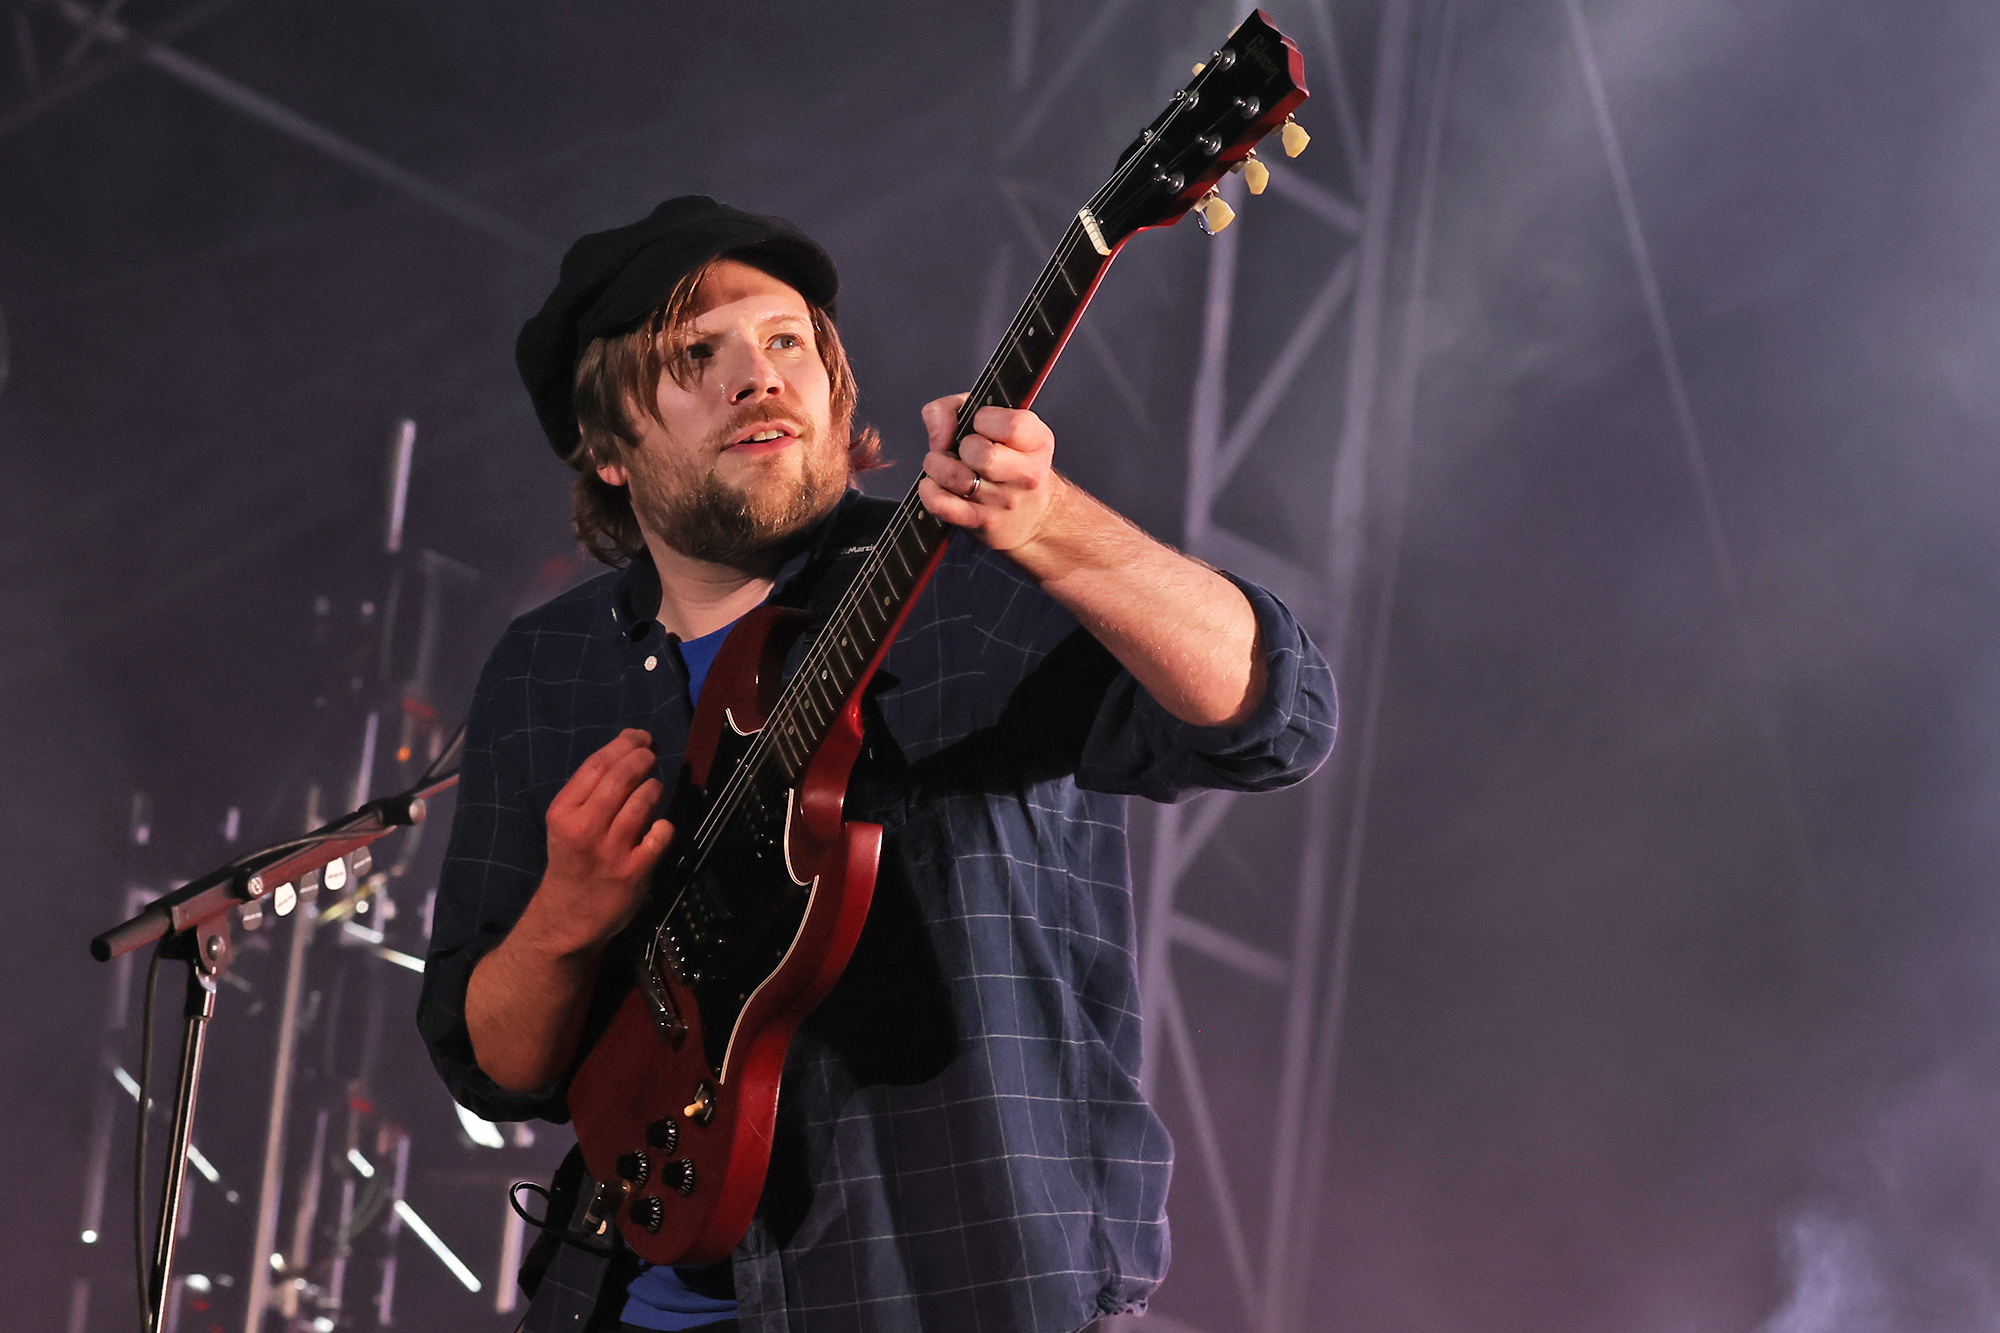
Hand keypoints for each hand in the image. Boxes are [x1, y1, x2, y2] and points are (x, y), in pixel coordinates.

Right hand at [526, 728, 673, 956]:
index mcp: (564, 812)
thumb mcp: (568, 822)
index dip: (624, 744)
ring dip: (655, 788)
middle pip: (622, 777)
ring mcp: (611, 850)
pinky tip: (657, 828)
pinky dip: (664, 825)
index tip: (640, 738)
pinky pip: (661, 833)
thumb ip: (593, 790)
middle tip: (651, 756)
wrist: (568, 917)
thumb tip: (629, 748)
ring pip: (644, 800)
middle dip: (643, 758)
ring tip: (653, 789)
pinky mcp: (634, 870)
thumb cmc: (573, 861)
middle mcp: (585, 828)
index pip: (597, 764)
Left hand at [917, 394, 1067, 553]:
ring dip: (938, 466)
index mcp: (1036, 442)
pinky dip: (929, 491)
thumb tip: (939, 432)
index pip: (1011, 426)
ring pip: (956, 477)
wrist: (1031, 516)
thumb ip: (954, 409)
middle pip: (982, 454)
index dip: (984, 420)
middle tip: (962, 450)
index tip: (979, 424)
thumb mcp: (996, 421)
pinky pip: (942, 504)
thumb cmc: (1007, 460)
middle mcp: (1027, 474)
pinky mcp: (982, 522)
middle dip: (961, 446)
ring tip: (944, 465)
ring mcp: (1005, 502)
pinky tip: (933, 485)